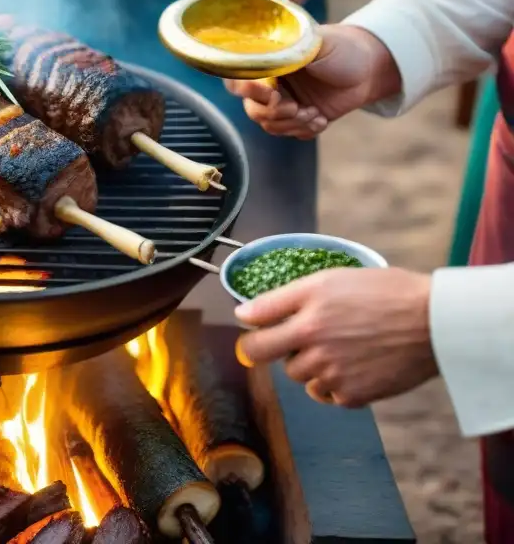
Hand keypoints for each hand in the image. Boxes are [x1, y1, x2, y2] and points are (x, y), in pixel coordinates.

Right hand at [224, 24, 400, 138]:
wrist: (372, 69)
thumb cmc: (344, 49)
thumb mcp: (316, 44)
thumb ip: (288, 51)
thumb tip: (264, 56)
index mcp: (268, 61)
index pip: (239, 79)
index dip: (248, 91)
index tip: (272, 94)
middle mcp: (271, 82)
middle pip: (252, 108)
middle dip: (274, 113)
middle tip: (297, 108)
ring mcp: (284, 101)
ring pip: (270, 125)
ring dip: (293, 124)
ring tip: (315, 113)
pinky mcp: (299, 117)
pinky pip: (290, 133)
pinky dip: (305, 130)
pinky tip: (322, 118)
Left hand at [234, 267, 437, 407]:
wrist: (435, 322)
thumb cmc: (383, 292)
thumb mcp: (326, 280)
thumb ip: (278, 299)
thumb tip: (242, 314)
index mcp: (306, 320)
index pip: (255, 343)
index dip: (252, 338)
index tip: (260, 333)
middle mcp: (316, 351)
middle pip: (278, 362)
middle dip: (286, 349)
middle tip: (312, 334)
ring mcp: (335, 376)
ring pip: (303, 379)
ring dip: (312, 366)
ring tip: (342, 345)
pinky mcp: (354, 396)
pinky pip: (328, 395)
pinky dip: (335, 384)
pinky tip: (355, 363)